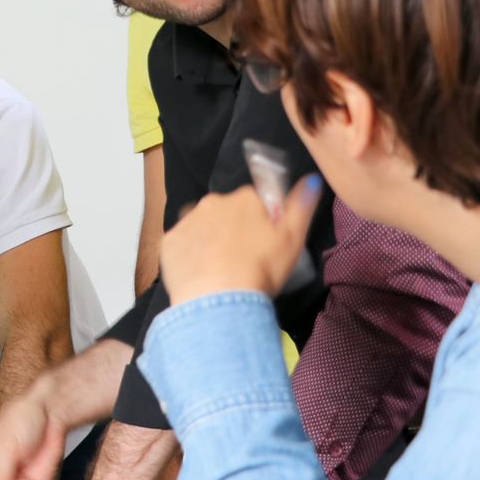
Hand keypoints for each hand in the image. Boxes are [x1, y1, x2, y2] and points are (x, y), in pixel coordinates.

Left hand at [159, 177, 321, 305]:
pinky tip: (200, 272)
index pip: (254, 202)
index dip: (260, 222)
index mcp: (244, 198)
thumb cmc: (261, 268)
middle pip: (225, 211)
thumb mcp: (293, 238)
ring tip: (219, 267)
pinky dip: (189, 254)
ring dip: (209, 239)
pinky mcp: (168, 242)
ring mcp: (187, 221)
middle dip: (232, 228)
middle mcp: (213, 202)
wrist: (219, 298)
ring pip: (201, 226)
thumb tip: (310, 181)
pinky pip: (181, 244)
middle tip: (241, 258)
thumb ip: (301, 206)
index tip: (262, 243)